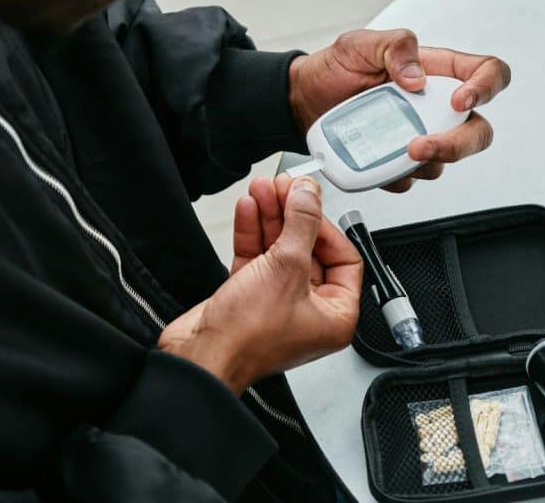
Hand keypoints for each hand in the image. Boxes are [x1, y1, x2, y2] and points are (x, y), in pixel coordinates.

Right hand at [158, 175, 362, 394]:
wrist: (200, 357)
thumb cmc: (247, 337)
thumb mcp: (287, 267)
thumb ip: (302, 223)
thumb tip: (309, 194)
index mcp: (335, 315)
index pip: (344, 259)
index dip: (326, 227)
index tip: (308, 203)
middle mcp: (310, 311)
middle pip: (310, 250)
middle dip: (294, 216)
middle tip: (284, 188)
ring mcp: (278, 303)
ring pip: (280, 250)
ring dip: (271, 218)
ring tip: (262, 189)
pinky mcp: (249, 297)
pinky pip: (258, 258)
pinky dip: (253, 233)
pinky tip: (249, 209)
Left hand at [288, 29, 510, 191]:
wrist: (303, 100)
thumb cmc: (335, 69)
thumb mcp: (360, 43)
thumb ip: (395, 46)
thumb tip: (417, 77)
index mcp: (438, 71)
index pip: (489, 73)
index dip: (487, 87)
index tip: (460, 101)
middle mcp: (436, 107)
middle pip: (478, 131)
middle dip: (458, 145)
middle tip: (420, 145)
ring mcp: (421, 136)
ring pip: (446, 161)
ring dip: (422, 162)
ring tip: (388, 150)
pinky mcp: (401, 163)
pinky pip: (411, 179)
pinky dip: (395, 175)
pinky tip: (374, 160)